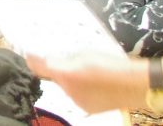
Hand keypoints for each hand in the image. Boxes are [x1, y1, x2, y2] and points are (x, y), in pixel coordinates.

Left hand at [26, 52, 145, 112]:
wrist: (134, 86)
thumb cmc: (110, 64)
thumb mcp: (83, 53)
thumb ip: (62, 56)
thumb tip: (41, 55)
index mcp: (65, 73)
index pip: (37, 67)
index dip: (31, 59)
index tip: (27, 53)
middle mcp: (67, 90)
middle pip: (53, 77)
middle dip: (56, 70)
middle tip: (68, 61)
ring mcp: (77, 102)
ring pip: (65, 87)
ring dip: (69, 80)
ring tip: (87, 73)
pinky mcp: (87, 109)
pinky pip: (77, 96)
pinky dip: (80, 90)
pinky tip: (93, 85)